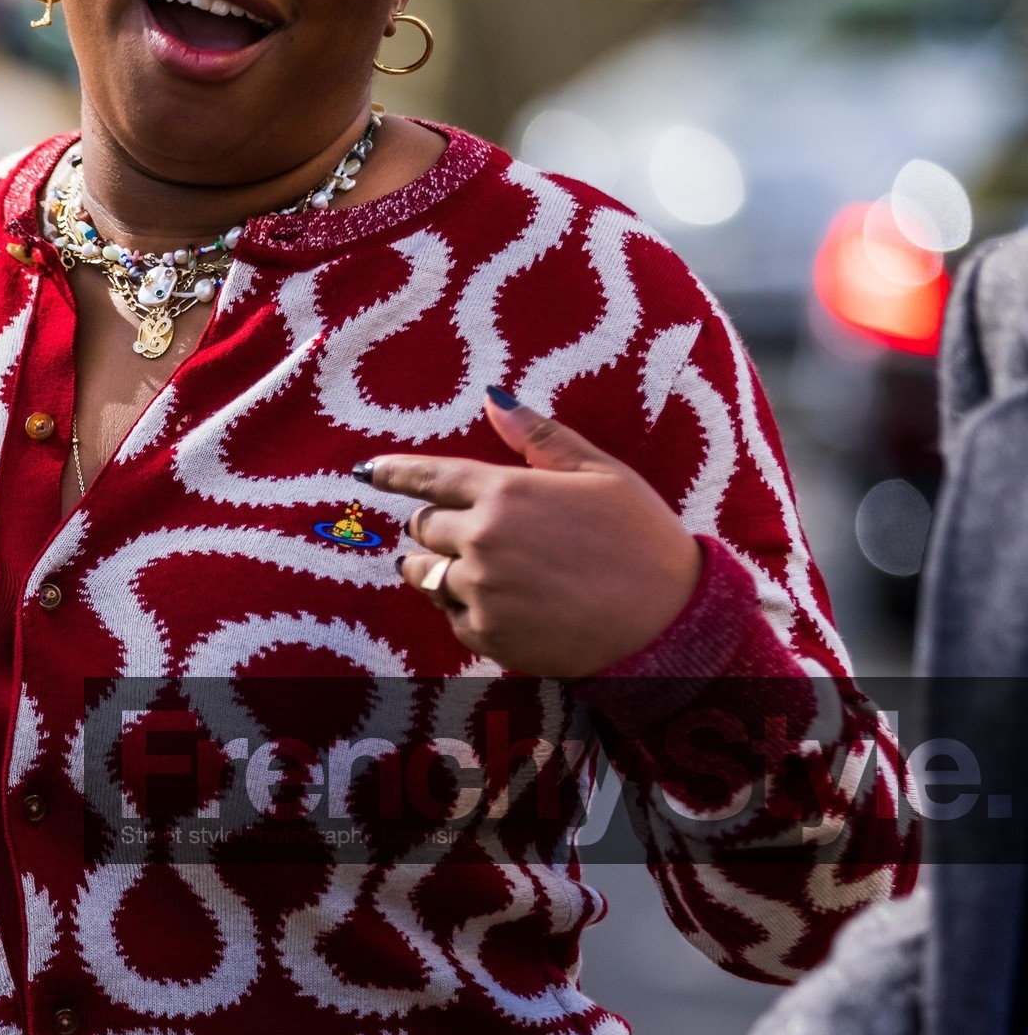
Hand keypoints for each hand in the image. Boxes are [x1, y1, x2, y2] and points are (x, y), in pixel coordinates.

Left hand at [360, 390, 701, 676]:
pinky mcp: (487, 636)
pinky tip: (498, 603)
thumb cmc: (642, 539)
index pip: (429, 477)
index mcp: (506, 492)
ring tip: (464, 567)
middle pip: (424, 527)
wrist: (667, 623)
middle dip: (435, 523)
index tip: (367, 472)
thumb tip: (492, 397)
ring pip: (427, 575)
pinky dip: (464, 607)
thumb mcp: (599, 472)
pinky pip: (451, 616)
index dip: (393, 472)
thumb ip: (539, 436)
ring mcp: (481, 592)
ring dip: (436, 567)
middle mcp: (483, 541)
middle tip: (464, 528)